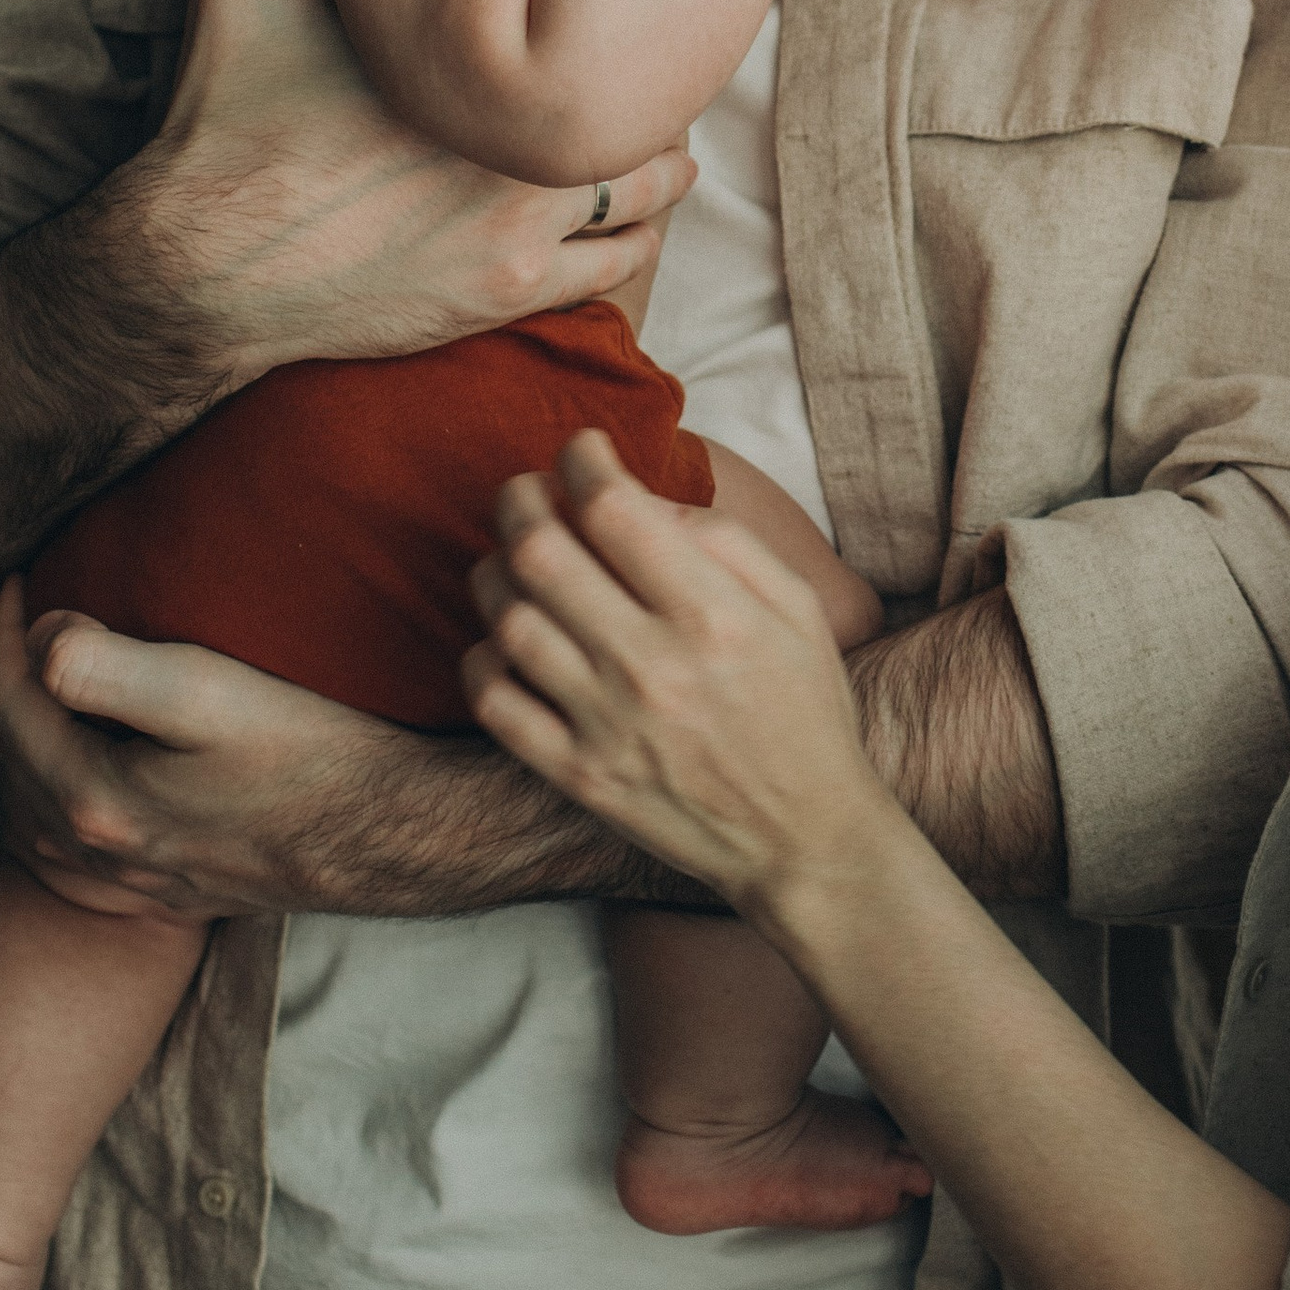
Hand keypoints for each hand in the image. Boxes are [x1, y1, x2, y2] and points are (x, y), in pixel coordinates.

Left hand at [0, 580, 617, 922]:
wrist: (393, 836)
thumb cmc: (311, 755)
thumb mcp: (206, 691)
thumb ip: (107, 666)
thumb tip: (40, 636)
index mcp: (95, 800)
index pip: (13, 706)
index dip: (5, 637)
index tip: (19, 582)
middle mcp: (106, 853)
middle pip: (19, 762)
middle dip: (12, 690)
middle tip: (27, 628)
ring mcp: (142, 881)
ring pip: (44, 815)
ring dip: (32, 753)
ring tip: (49, 695)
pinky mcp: (181, 893)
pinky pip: (86, 857)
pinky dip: (65, 811)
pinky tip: (91, 788)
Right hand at [138, 0, 693, 382]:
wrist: (195, 269)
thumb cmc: (225, 118)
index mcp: (468, 63)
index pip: (607, 22)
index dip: (629, 5)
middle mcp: (512, 148)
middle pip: (650, 108)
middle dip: (649, 89)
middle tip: (640, 64)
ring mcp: (517, 231)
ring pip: (649, 195)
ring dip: (650, 168)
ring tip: (639, 139)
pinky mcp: (505, 295)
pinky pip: (616, 272)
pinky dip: (626, 242)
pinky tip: (616, 216)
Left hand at [463, 433, 891, 922]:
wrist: (806, 839)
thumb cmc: (806, 712)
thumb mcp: (798, 609)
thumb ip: (724, 542)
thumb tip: (642, 501)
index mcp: (713, 615)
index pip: (613, 508)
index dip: (582, 459)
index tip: (582, 450)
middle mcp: (651, 666)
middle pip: (540, 552)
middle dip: (520, 499)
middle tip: (527, 489)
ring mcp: (607, 725)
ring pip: (507, 618)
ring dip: (495, 569)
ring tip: (513, 559)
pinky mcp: (578, 776)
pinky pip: (494, 701)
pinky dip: (483, 656)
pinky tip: (506, 639)